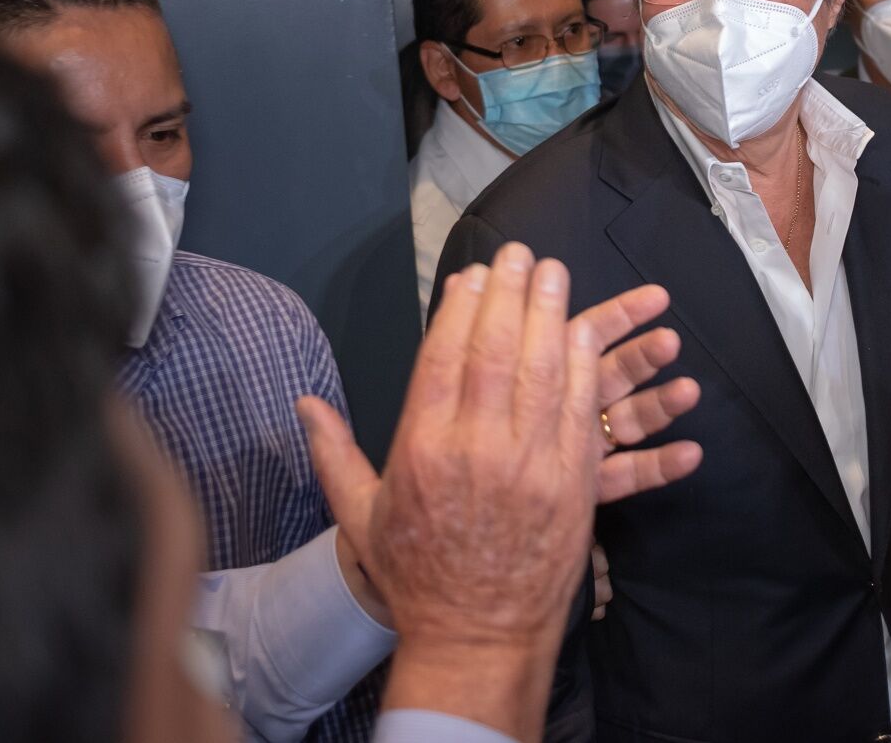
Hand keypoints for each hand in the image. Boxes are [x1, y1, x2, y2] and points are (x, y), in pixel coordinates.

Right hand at [297, 244, 702, 649]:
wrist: (477, 636)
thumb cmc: (418, 575)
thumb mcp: (361, 516)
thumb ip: (334, 453)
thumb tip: (304, 404)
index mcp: (421, 449)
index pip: (443, 358)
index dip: (460, 308)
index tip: (473, 275)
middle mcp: (475, 450)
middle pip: (495, 352)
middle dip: (508, 295)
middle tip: (519, 255)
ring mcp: (529, 466)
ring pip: (542, 372)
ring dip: (550, 315)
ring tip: (554, 274)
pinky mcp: (572, 485)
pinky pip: (580, 413)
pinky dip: (583, 368)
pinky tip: (585, 333)